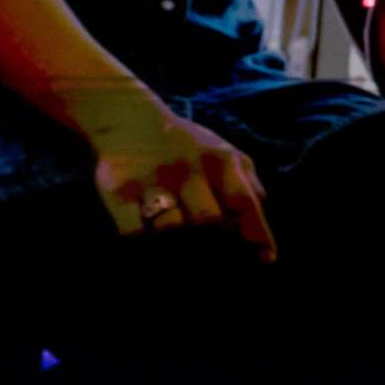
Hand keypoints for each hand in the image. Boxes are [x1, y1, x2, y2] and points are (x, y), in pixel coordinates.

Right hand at [87, 106, 276, 261]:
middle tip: (220, 267)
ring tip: (185, 265)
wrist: (127, 117)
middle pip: (209, 220)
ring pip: (171, 228)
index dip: (257, 233)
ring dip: (179, 250)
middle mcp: (188, 170)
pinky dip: (146, 247)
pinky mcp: (118, 192)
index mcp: (220, 161)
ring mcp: (152, 180)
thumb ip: (248, 184)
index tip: (265, 260)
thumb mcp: (225, 153)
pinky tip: (154, 254)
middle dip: (217, 247)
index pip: (244, 202)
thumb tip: (262, 218)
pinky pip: (134, 232)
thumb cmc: (187, 145)